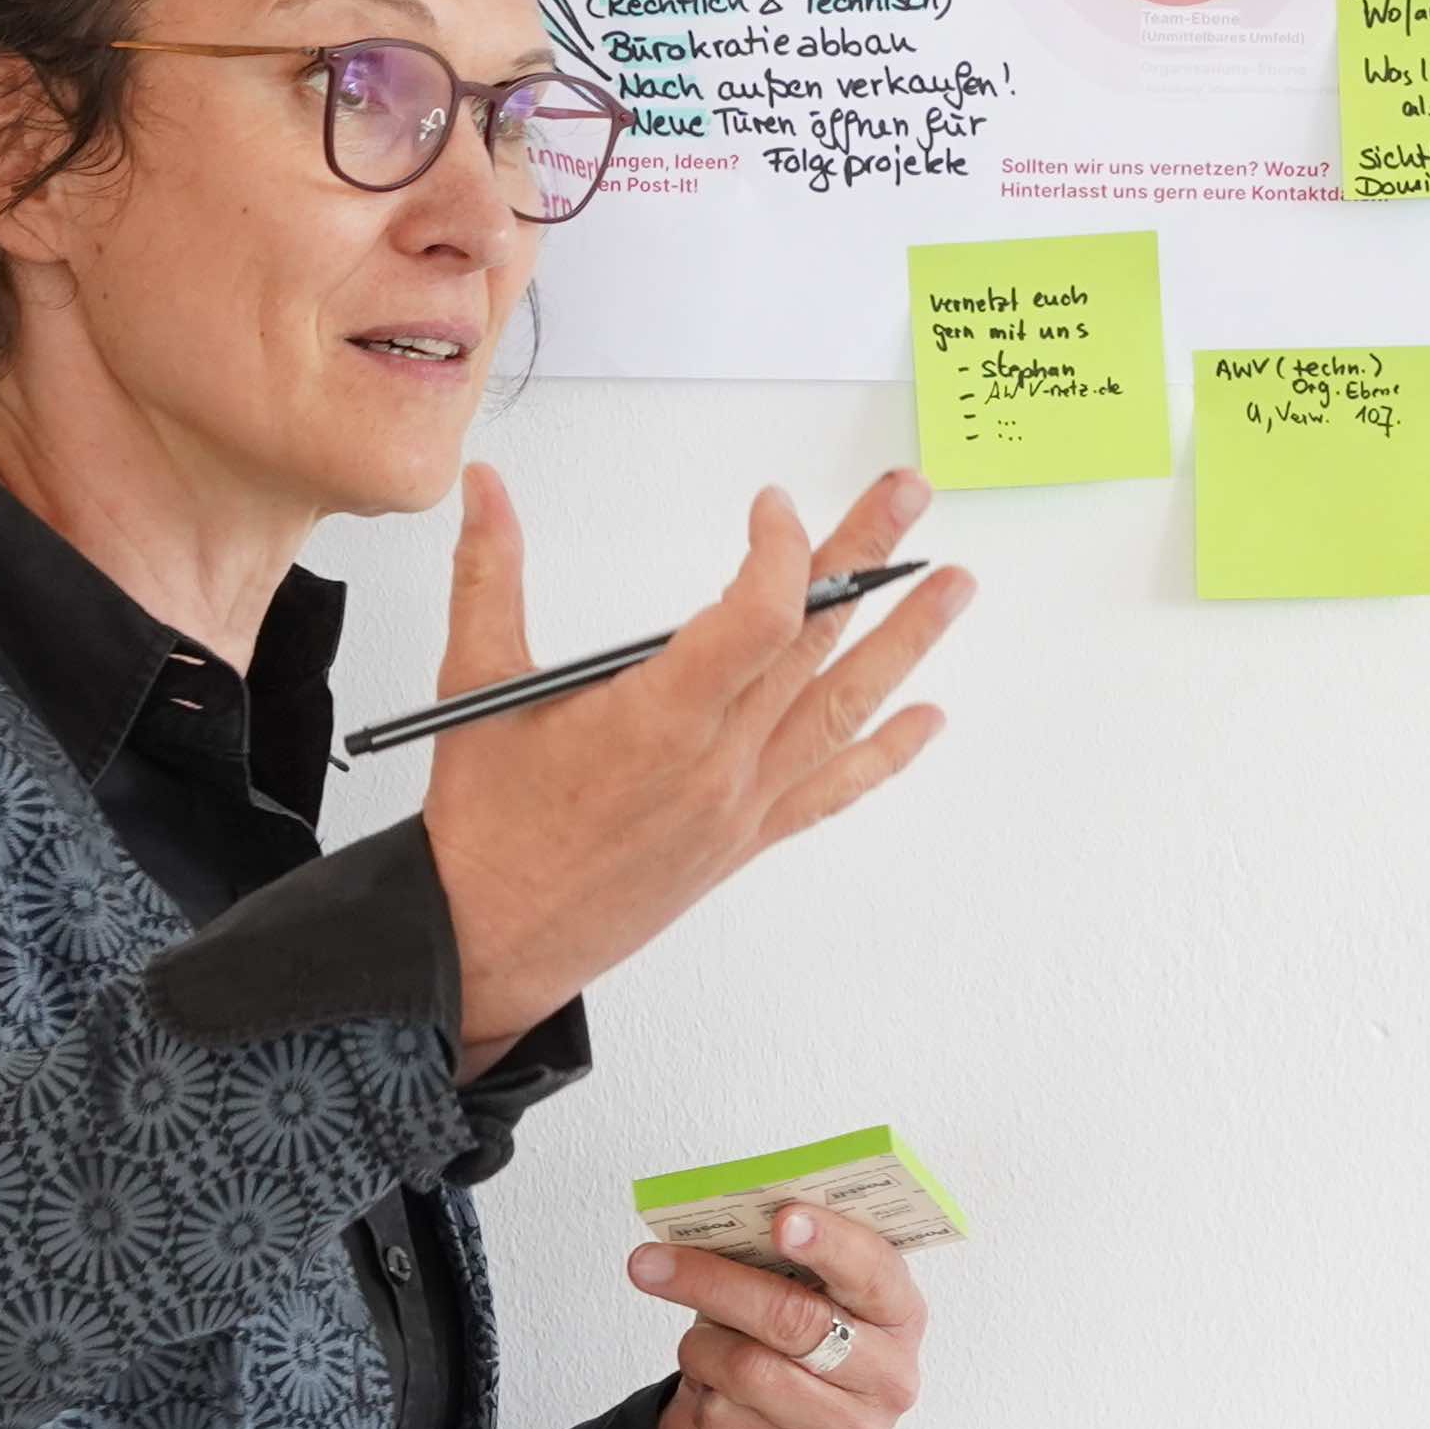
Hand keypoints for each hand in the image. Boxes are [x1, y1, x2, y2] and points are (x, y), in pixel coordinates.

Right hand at [425, 465, 974, 1067]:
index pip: (756, 617)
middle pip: (811, 642)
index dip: (779, 551)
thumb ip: (488, 572)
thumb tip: (484, 487)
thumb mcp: (477, 684)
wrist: (492, 941)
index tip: (770, 506)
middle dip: (865, 558)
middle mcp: (715, 761)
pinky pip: (830, 790)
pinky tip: (926, 720)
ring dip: (904, 643)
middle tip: (908, 496)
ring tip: (953, 588)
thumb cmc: (487, 830)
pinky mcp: (743, 838)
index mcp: (657, 718)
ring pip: (840, 709)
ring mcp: (740, 803)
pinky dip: (884, 754)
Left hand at [629, 1202, 928, 1428]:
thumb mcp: (786, 1298)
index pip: (874, 1271)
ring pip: (747, 1370)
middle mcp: (890, 1377)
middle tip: (651, 1264)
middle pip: (795, 1319)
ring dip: (702, 1352)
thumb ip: (773, 1261)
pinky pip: (725, 1420)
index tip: (781, 1219)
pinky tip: (718, 1403)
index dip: (830, 1242)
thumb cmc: (774, 1354)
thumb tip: (714, 1224)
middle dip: (713, 1283)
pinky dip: (702, 1402)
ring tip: (702, 1350)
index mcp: (899, 1315)